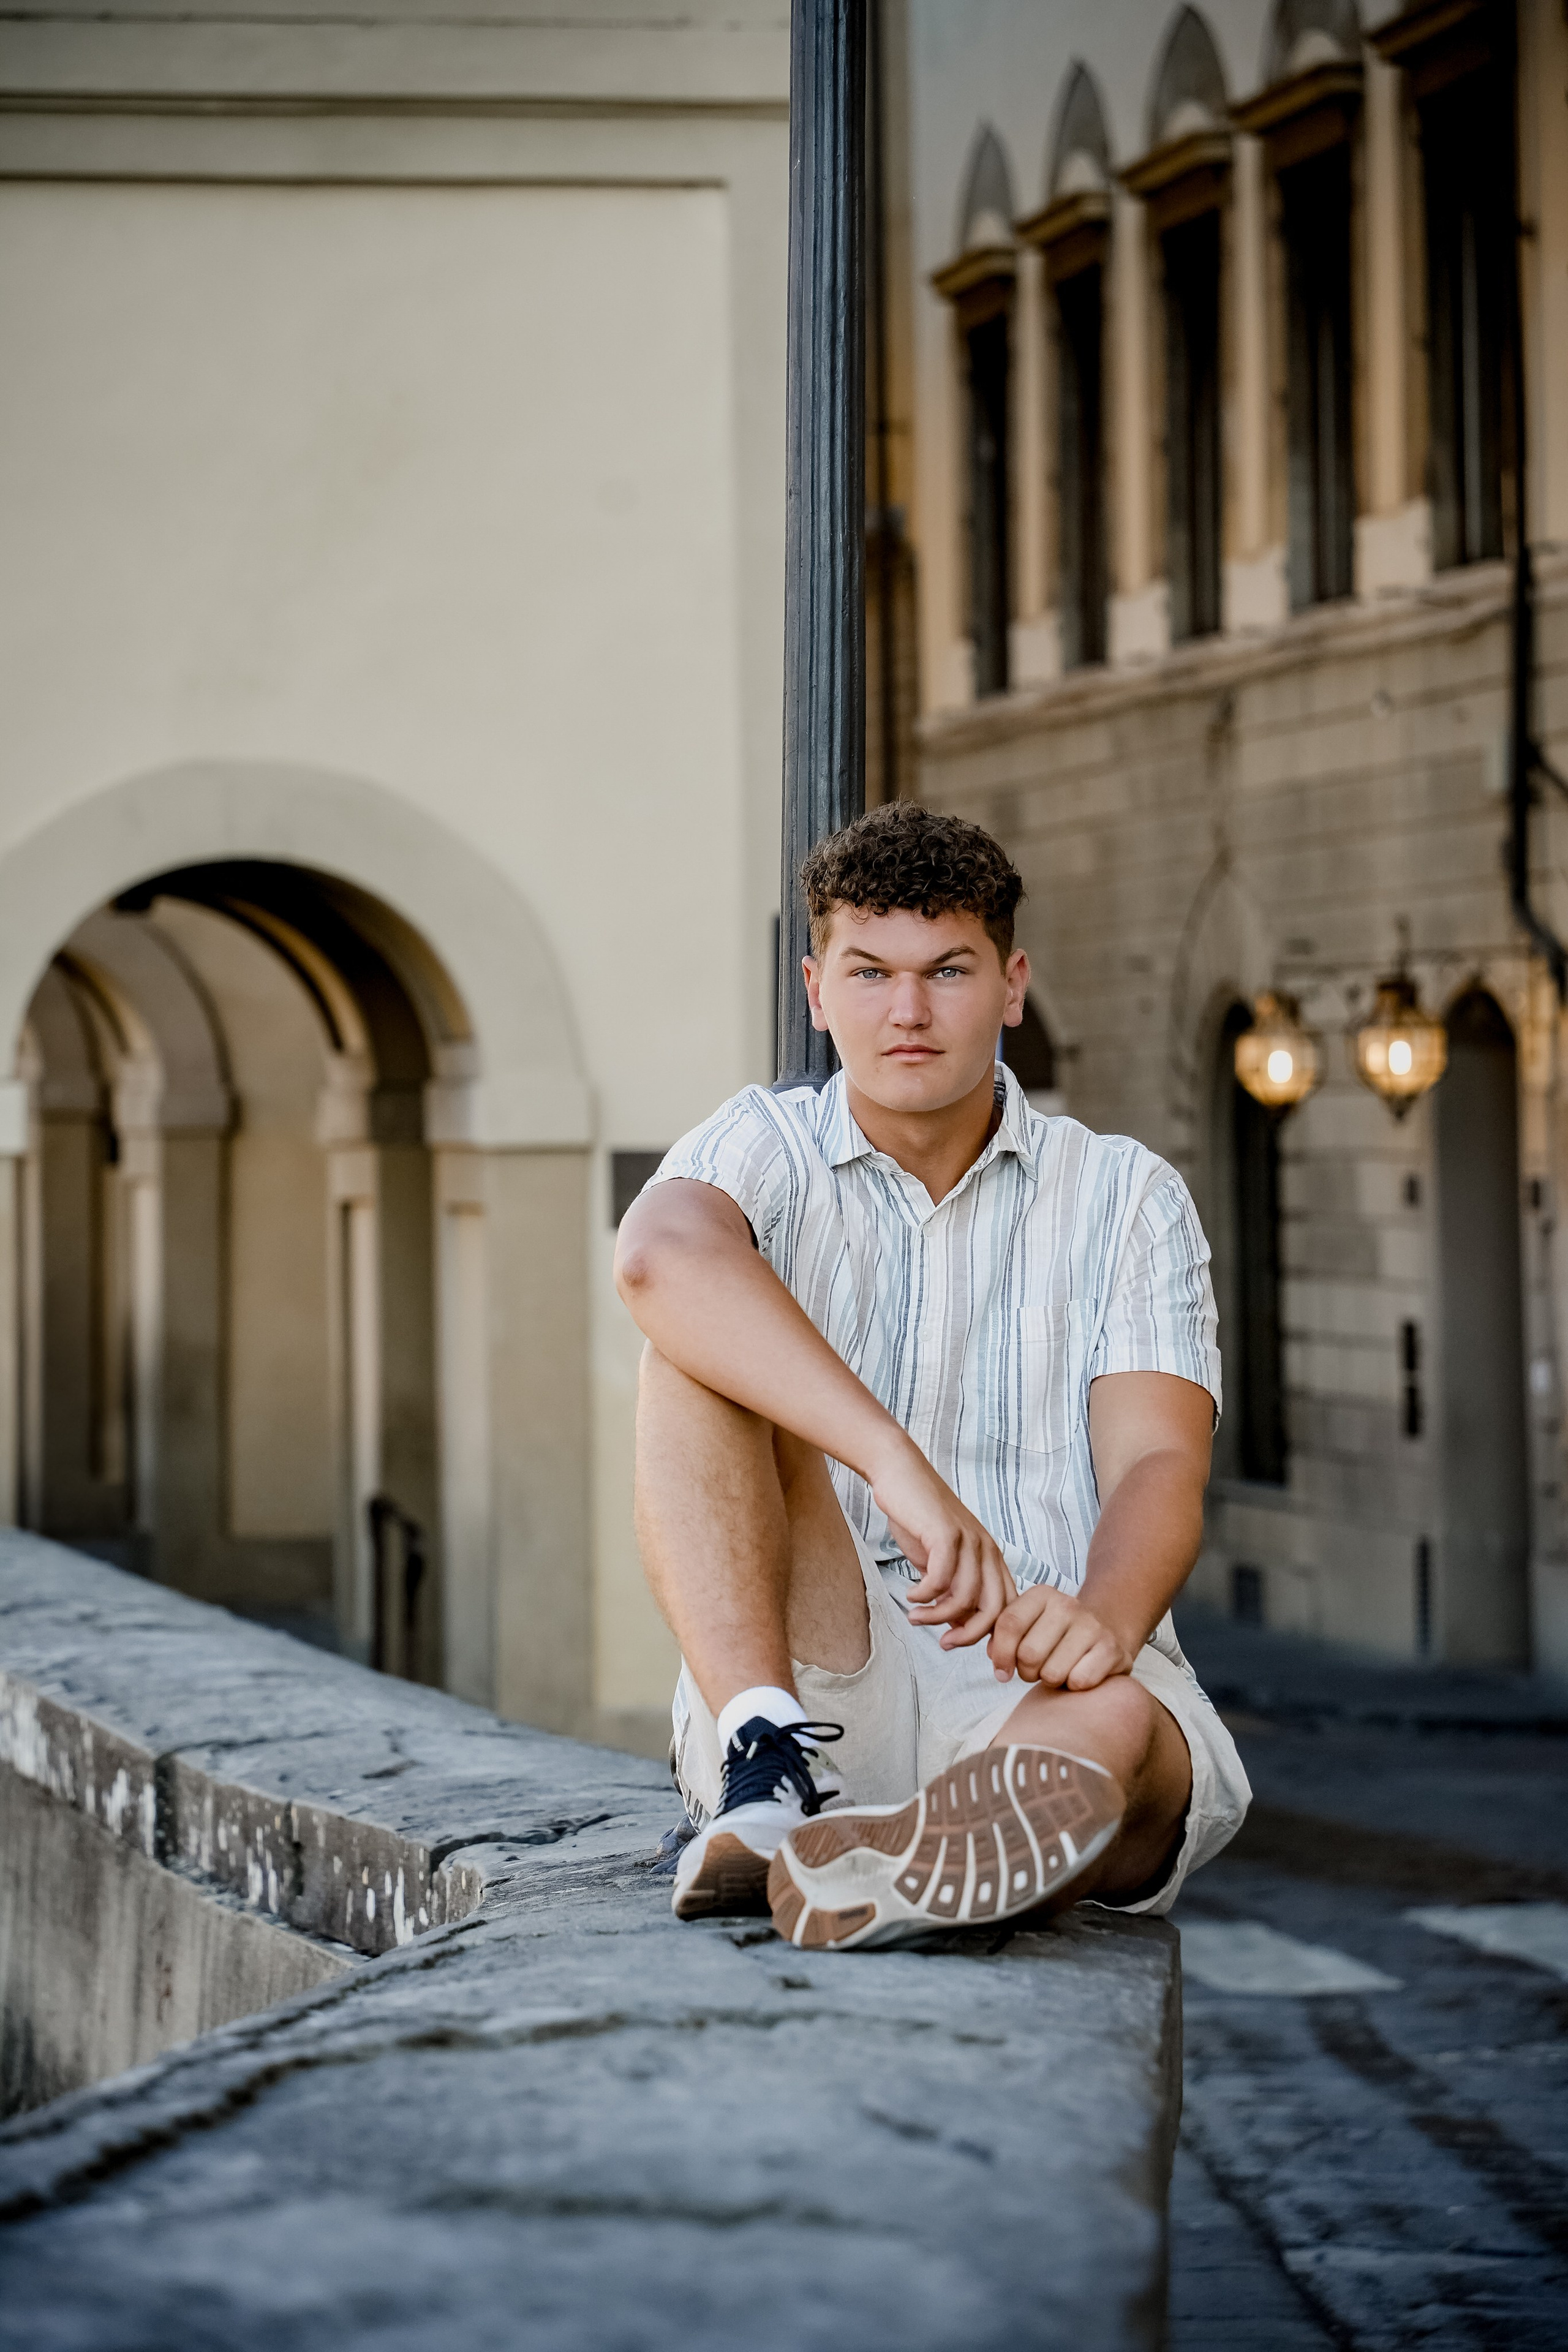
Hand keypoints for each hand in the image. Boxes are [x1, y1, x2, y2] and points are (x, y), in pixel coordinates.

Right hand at [866, 1440, 1015, 1648]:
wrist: (899, 1474)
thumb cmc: (918, 1518)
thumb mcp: (939, 1560)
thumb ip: (951, 1590)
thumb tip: (959, 1625)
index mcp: (991, 1558)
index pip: (1007, 1608)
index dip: (993, 1636)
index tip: (965, 1648)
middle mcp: (987, 1550)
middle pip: (995, 1609)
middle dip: (970, 1636)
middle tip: (943, 1644)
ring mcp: (970, 1541)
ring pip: (965, 1598)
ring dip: (937, 1616)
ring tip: (915, 1617)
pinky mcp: (946, 1533)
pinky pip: (941, 1578)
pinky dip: (925, 1595)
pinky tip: (910, 1595)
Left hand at [985, 1584, 1138, 1688]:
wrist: (1107, 1629)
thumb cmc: (1057, 1633)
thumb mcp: (1029, 1624)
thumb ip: (1004, 1635)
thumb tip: (995, 1656)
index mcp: (1042, 1595)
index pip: (1009, 1624)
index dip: (1000, 1654)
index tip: (1002, 1671)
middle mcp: (1068, 1605)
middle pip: (1028, 1654)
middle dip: (1026, 1672)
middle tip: (1036, 1670)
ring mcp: (1092, 1626)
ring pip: (1052, 1673)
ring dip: (1050, 1681)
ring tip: (1057, 1670)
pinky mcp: (1111, 1650)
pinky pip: (1078, 1681)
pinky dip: (1074, 1686)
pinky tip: (1078, 1673)